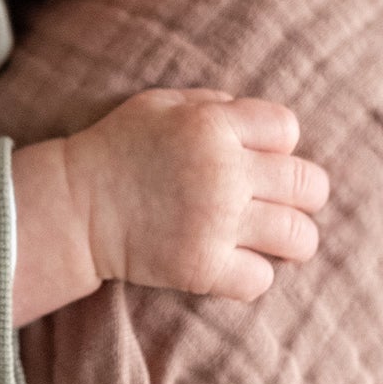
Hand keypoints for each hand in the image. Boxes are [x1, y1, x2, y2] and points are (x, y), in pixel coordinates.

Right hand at [69, 90, 328, 303]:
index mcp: (212, 126)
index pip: (287, 130)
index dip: (278, 145)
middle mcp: (223, 173)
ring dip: (291, 238)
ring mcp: (216, 224)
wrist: (73, 207)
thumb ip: (215, 105)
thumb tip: (259, 124)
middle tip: (279, 202)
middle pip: (309, 184)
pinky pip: (262, 279)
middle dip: (303, 193)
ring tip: (272, 238)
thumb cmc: (117, 149)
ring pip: (299, 237)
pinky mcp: (203, 269)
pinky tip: (235, 263)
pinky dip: (253, 274)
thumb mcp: (160, 104)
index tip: (258, 158)